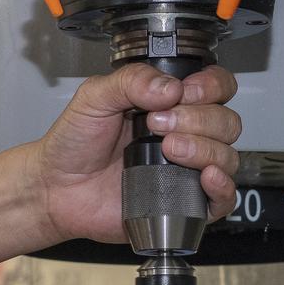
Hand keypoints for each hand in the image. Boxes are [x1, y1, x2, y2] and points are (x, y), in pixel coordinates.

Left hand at [30, 65, 241, 244]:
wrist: (56, 187)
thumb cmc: (74, 143)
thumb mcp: (94, 97)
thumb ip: (131, 81)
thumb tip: (170, 87)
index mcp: (170, 104)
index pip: (217, 87)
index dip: (210, 87)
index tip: (184, 92)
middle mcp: (185, 134)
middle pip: (226, 121)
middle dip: (199, 119)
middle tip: (157, 123)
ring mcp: (187, 170)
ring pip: (228, 156)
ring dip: (205, 148)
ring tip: (167, 149)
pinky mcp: (184, 204)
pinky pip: (223, 200)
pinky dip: (223, 187)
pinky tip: (206, 176)